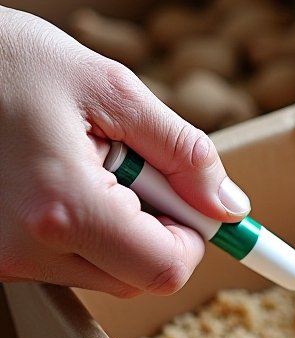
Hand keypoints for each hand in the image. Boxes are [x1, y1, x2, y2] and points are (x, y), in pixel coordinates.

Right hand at [0, 7, 250, 295]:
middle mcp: (27, 249)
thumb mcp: (110, 87)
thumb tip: (230, 204)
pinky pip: (62, 262)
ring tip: (82, 162)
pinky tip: (54, 176)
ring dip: (115, 229)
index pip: (165, 269)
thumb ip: (182, 149)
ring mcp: (3, 258)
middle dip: (154, 230)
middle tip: (130, 165)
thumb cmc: (9, 59)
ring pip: (101, 273)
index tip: (189, 198)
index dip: (193, 238)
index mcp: (64, 209)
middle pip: (135, 278)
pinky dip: (78, 228)